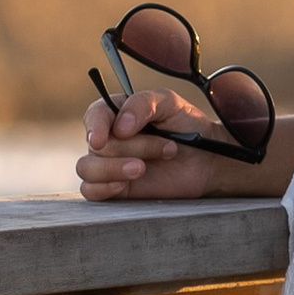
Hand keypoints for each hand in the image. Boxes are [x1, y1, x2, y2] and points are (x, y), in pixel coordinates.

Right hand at [77, 90, 216, 200]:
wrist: (206, 160)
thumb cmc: (188, 127)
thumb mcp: (170, 103)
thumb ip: (143, 103)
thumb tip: (119, 126)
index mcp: (117, 113)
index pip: (94, 116)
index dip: (95, 126)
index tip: (103, 138)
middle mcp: (108, 138)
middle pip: (98, 145)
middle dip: (135, 147)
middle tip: (168, 147)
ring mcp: (109, 164)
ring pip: (87, 168)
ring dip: (115, 168)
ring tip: (143, 168)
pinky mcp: (115, 187)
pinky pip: (90, 191)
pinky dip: (103, 188)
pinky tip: (124, 184)